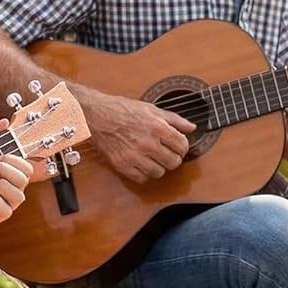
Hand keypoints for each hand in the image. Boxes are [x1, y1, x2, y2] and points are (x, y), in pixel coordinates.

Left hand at [0, 122, 34, 229]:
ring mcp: (5, 205)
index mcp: (9, 176)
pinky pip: (7, 210)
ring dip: (1, 185)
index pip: (26, 167)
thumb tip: (5, 122)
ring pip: (20, 195)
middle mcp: (10, 190)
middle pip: (25, 178)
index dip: (14, 159)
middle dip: (5, 169)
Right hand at [79, 89, 195, 182]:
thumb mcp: (151, 109)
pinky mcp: (122, 165)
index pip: (182, 145)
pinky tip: (142, 163)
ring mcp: (134, 156)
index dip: (183, 147)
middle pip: (173, 162)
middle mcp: (147, 143)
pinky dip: (144, 173)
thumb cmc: (122, 110)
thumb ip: (174, 119)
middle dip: (173, 158)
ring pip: (159, 172)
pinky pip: (142, 178)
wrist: (96, 115)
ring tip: (154, 158)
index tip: (178, 146)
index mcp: (157, 127)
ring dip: (159, 167)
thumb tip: (191, 127)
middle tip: (168, 153)